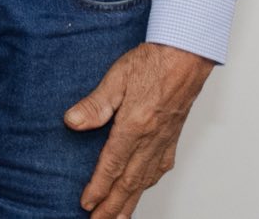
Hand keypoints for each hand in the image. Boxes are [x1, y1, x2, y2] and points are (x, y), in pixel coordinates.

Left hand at [64, 42, 214, 216]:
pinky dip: (148, 185)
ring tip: (117, 218)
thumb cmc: (152, 62)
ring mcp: (164, 141)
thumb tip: (72, 122)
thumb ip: (95, 103)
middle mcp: (152, 139)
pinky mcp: (172, 137)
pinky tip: (141, 189)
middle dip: (112, 207)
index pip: (112, 165)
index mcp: (135, 126)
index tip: (86, 204)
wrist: (186, 56)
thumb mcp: (116, 77)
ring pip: (145, 180)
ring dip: (130, 202)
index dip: (98, 188)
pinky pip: (159, 169)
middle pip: (129, 182)